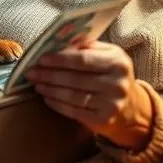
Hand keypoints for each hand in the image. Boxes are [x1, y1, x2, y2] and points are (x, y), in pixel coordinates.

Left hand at [25, 40, 152, 150]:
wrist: (132, 108)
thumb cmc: (113, 76)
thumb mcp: (108, 56)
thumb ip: (87, 47)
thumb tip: (58, 41)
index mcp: (118, 61)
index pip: (82, 59)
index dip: (59, 59)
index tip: (40, 59)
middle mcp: (117, 83)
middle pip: (74, 78)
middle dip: (48, 75)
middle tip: (30, 72)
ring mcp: (111, 103)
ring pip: (72, 96)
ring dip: (50, 89)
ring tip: (36, 84)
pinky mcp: (104, 120)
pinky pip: (74, 111)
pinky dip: (57, 104)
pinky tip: (46, 97)